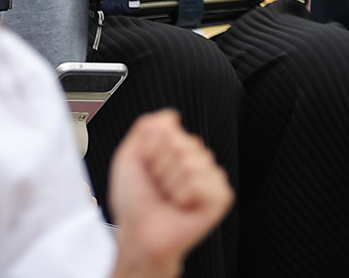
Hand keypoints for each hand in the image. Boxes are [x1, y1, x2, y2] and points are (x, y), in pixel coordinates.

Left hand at [110, 110, 234, 277]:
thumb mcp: (128, 157)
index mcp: (178, 148)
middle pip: (182, 144)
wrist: (140, 234)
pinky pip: (204, 182)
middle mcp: (196, 160)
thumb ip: (146, 128)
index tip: (147, 169)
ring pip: (192, 162)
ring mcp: (209, 178)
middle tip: (158, 185)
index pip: (170, 129)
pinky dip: (187, 194)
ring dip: (172, 184)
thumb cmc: (135, 203)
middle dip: (161, 167)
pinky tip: (183, 204)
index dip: (151, 150)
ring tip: (169, 196)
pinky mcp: (220, 197)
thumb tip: (170, 115)